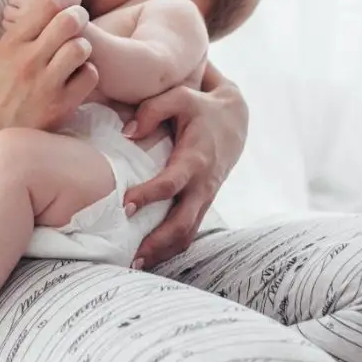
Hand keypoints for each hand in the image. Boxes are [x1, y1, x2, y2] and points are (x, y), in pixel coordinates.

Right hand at [0, 0, 97, 132]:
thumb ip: (27, 25)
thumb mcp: (5, 49)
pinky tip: (78, 74)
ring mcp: (45, 84)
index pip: (46, 6)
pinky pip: (89, 75)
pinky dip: (87, 72)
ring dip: (83, 46)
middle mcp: (28, 61)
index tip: (71, 0)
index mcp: (12, 43)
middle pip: (68, 21)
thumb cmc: (5, 82)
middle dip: (80, 15)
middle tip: (80, 20)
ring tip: (78, 51)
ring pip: (80, 47)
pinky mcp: (61, 105)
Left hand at [122, 72, 247, 268]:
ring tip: (135, 264)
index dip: (149, 196)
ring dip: (163, 251)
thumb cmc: (202, 107)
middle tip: (131, 257)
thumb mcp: (180, 96)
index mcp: (196, 158)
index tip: (125, 205)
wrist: (236, 119)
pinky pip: (189, 231)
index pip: (172, 183)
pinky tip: (149, 256)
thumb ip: (152, 110)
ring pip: (188, 234)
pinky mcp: (202, 203)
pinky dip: (171, 246)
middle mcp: (203, 184)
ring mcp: (205, 197)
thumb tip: (127, 133)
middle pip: (183, 223)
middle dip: (158, 243)